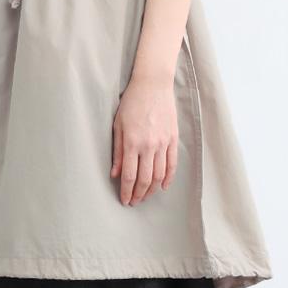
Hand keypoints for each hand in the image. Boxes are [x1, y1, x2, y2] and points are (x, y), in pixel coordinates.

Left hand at [111, 73, 177, 204]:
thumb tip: (114, 174)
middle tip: (134, 202)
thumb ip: (116, 151)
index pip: (128, 175)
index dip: (126, 191)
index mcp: (132, 143)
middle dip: (138, 194)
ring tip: (145, 196)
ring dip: (152, 190)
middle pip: (145, 179)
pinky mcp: (173, 139)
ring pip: (159, 175)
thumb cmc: (131, 103)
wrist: (153, 85)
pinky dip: (168, 178)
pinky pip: (172, 164)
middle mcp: (148, 146)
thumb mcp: (117, 125)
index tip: (124, 200)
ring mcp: (162, 143)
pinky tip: (163, 186)